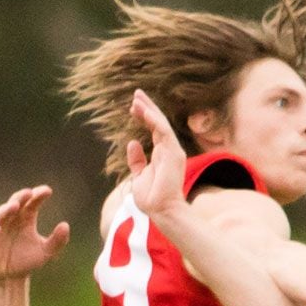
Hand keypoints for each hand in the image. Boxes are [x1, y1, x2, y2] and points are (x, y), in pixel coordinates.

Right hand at [0, 186, 69, 282]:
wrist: (8, 278)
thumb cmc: (25, 262)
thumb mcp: (45, 252)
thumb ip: (58, 241)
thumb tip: (65, 225)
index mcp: (26, 218)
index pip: (33, 202)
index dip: (39, 195)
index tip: (47, 191)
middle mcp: (12, 217)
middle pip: (16, 201)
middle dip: (22, 196)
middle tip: (29, 193)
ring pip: (0, 212)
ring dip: (6, 209)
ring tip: (14, 206)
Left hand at [124, 89, 188, 220]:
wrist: (161, 211)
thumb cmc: (152, 198)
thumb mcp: (139, 176)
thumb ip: (136, 160)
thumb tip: (132, 143)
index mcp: (162, 153)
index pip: (154, 129)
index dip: (143, 116)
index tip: (132, 107)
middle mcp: (169, 149)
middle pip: (158, 122)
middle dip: (147, 107)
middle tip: (136, 94)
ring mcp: (172, 150)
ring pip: (161, 123)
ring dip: (149, 110)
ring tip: (137, 98)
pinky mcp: (173, 153)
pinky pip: (164, 131)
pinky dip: (154, 120)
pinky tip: (144, 111)